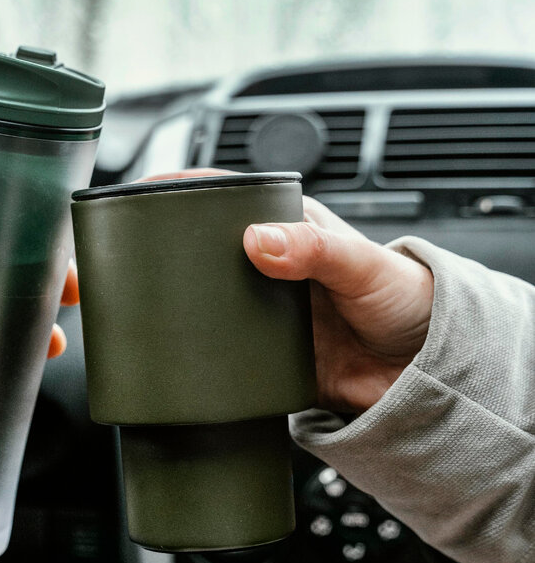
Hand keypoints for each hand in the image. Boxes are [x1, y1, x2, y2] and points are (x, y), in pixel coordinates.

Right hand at [144, 168, 434, 413]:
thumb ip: (314, 250)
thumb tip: (258, 240)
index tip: (149, 194)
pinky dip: (203, 351)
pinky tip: (184, 350)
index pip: (230, 197)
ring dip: (184, 304)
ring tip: (150, 303)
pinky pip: (224, 351)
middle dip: (172, 251)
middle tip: (137, 255)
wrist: (426, 371)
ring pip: (208, 301)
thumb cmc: (407, 301)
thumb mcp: (361, 264)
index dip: (188, 190)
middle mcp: (271, 267)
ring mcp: (265, 311)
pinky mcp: (265, 355)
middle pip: (207, 252)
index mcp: (291, 229)